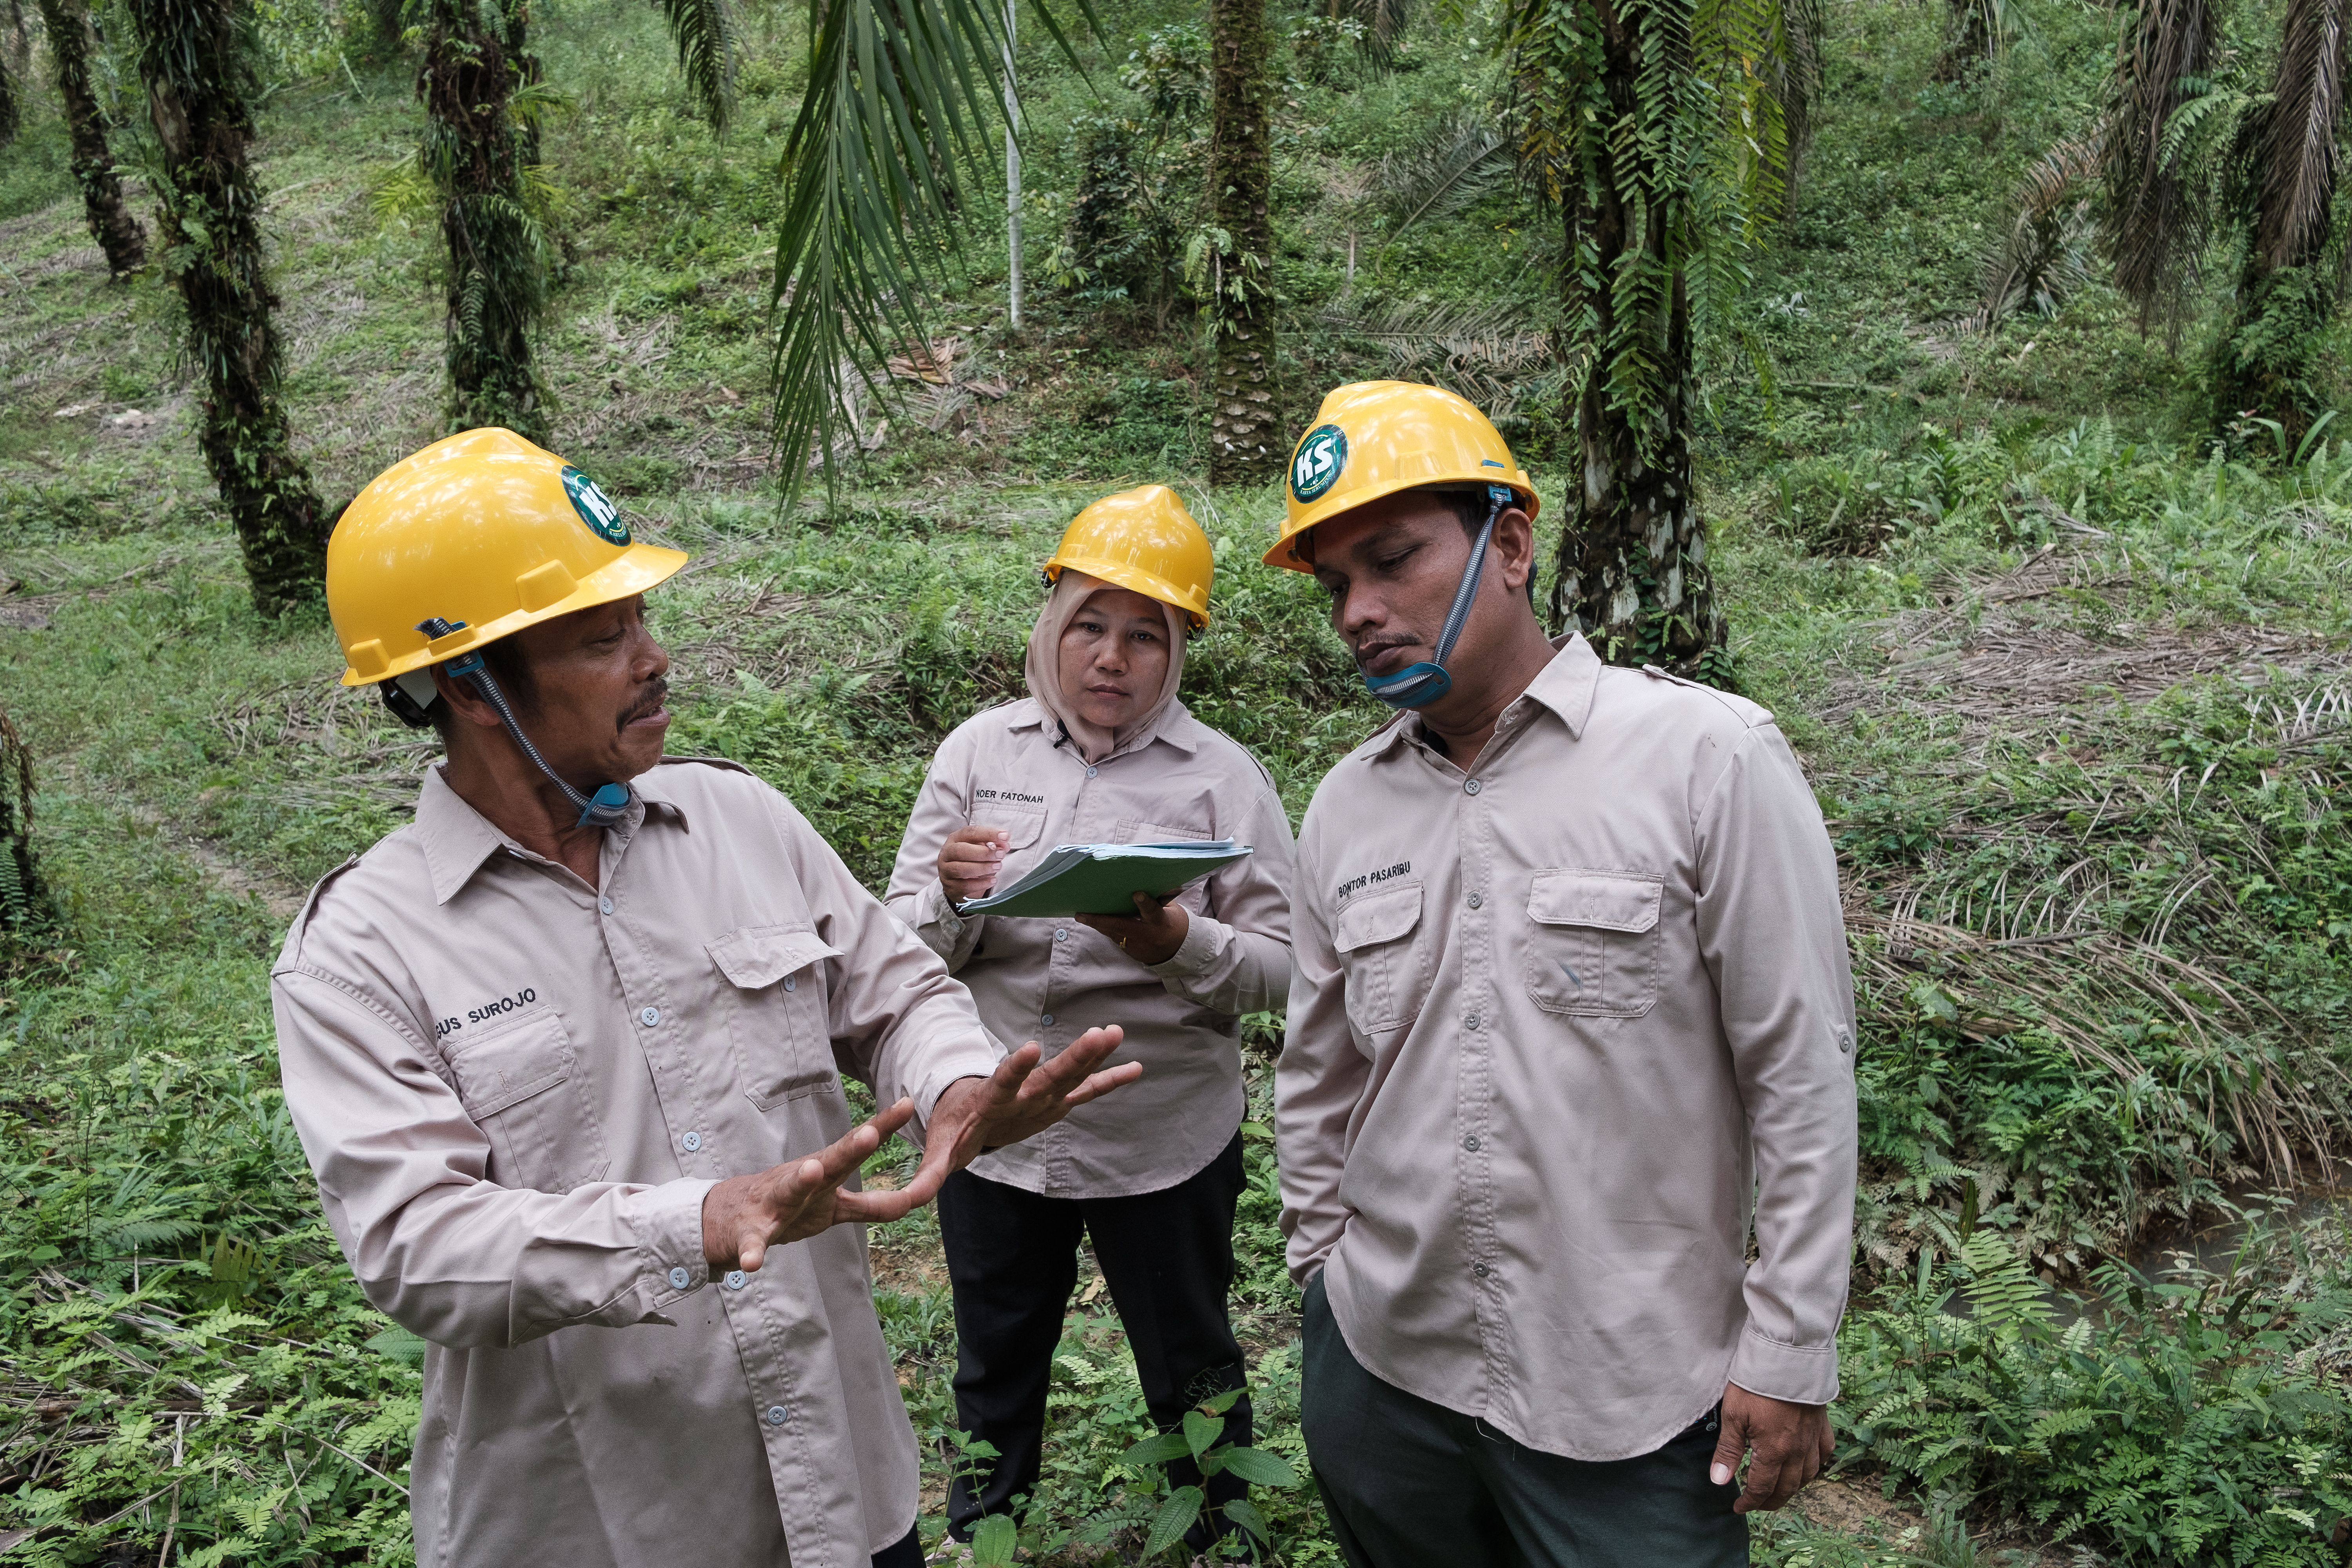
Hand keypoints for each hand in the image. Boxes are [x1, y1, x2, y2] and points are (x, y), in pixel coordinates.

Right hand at [701, 1100, 929, 1272]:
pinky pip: (751, 1242)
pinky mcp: (748, 1231)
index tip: (907, 1103)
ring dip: (800, 1181)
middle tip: (870, 1133)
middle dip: (850, 1149)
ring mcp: (772, 1205)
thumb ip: (871, 1206)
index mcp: (823, 1175)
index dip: (883, 1128)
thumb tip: (912, 1202)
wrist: (724, 1216)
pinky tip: (752, 1262)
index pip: (856, 1149)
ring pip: (788, 1191)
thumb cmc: (786, 1206)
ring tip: (810, 1170)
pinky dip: (751, 1251)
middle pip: (829, 1163)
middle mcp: (800, 1183)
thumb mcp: (833, 1206)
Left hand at [896, 1027, 1141, 1204]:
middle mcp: (1022, 1094)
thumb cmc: (955, 1128)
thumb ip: (930, 1174)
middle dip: (1073, 1057)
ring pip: (1069, 1075)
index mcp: (992, 1101)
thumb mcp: (940, 1151)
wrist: (969, 1110)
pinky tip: (1136, 1067)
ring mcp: (1042, 1095)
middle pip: (1048, 1075)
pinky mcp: (1057, 1101)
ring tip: (1114, 1033)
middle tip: (1098, 1033)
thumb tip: (911, 1200)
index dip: (1015, 1068)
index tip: (1031, 1047)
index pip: (1003, 1082)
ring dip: (1092, 1057)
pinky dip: (1108, 1081)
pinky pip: (1085, 1090)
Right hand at [940, 825, 1008, 905]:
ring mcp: (946, 871)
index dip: (988, 833)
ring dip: (982, 868)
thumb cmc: (970, 861)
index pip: (970, 833)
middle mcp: (947, 854)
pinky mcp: (950, 887)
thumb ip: (992, 846)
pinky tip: (992, 881)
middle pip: (961, 850)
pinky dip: (980, 884)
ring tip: (997, 867)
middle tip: (1000, 854)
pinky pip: (964, 886)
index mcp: (955, 839)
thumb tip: (1004, 845)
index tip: (1005, 837)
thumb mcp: (980, 850)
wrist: (958, 883)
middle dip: (983, 852)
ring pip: (961, 869)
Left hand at [1075, 892, 1188, 965]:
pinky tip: (1092, 921)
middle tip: (1081, 914)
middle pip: (1121, 926)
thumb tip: (1155, 879)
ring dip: (1097, 924)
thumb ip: (1161, 898)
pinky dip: (1104, 929)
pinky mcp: (1130, 952)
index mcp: (1161, 922)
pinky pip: (1114, 938)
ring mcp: (1137, 946)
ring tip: (1081, 915)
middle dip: (1100, 920)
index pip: (1152, 911)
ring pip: (1113, 933)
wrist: (1177, 953)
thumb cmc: (1175, 924)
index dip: (1145, 903)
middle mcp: (1147, 935)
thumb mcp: (1173, 910)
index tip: (1136, 893)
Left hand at [1710, 1383, 1832, 1512]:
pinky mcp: (1822, 1425)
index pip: (1762, 1488)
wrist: (1786, 1357)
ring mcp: (1812, 1439)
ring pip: (1808, 1476)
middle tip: (1757, 1504)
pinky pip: (1824, 1455)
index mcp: (1774, 1451)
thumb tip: (1720, 1481)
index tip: (1738, 1508)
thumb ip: (1728, 1451)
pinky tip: (1807, 1466)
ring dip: (1792, 1488)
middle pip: (1787, 1488)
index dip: (1750, 1502)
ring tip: (1778, 1490)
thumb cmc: (1755, 1385)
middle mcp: (1797, 1451)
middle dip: (1770, 1501)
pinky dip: (1815, 1467)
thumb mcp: (1733, 1416)